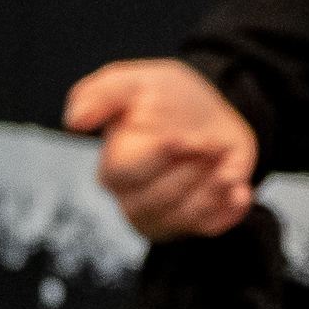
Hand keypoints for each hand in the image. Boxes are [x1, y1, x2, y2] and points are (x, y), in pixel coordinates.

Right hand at [64, 58, 257, 239]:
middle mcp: (134, 201)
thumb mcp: (136, 82)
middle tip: (209, 141)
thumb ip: (101, 95)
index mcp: (113, 169)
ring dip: (213, 184)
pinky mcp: (196, 226)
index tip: (182, 137)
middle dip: (191, 167)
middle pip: (160, 199)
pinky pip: (214, 226)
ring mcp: (166, 219)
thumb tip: (73, 121)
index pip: (126, 174)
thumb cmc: (167, 98)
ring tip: (222, 155)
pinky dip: (231, 206)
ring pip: (188, 215)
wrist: (211, 112)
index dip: (157, 157)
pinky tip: (235, 183)